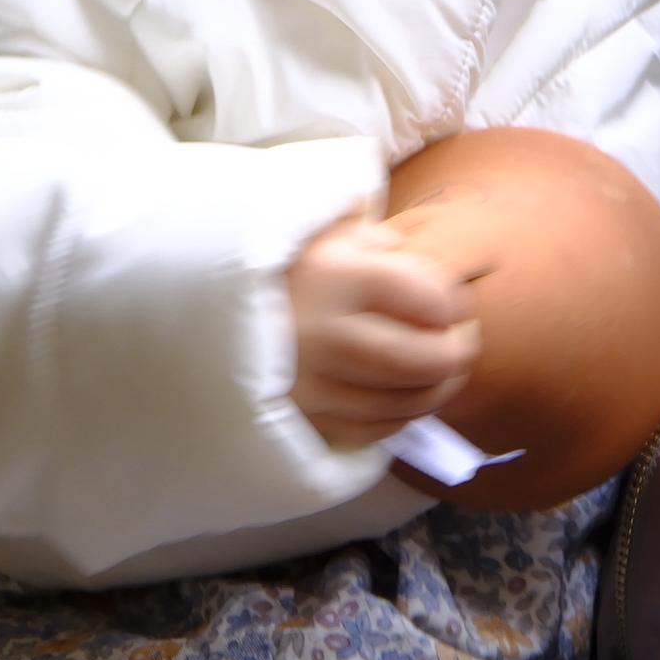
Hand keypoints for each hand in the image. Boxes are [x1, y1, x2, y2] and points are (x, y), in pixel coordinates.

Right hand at [285, 214, 476, 447]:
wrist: (196, 304)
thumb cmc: (276, 259)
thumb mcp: (327, 227)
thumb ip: (382, 242)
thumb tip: (428, 275)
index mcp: (336, 275)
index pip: (431, 300)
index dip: (456, 302)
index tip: (456, 300)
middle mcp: (324, 335)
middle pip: (426, 361)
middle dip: (458, 352)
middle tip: (463, 339)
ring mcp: (310, 385)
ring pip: (405, 403)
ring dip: (435, 388)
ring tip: (439, 368)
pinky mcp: (299, 419)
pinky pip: (372, 431)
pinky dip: (398, 416)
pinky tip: (400, 394)